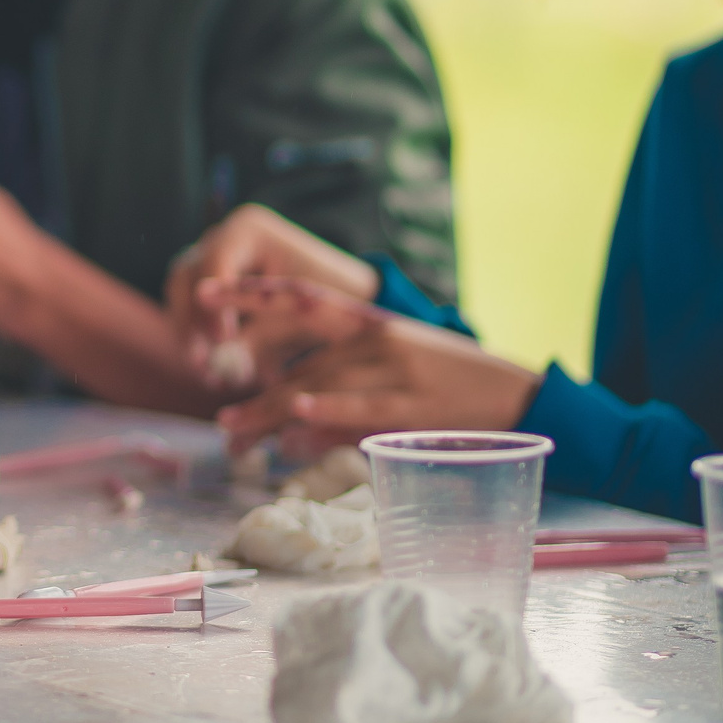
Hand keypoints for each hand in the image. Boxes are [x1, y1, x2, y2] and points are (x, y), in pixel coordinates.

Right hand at [164, 204, 379, 364]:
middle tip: (202, 361)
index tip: (223, 341)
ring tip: (205, 372)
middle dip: (191, 322)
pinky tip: (211, 370)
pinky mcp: (212, 280)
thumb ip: (257, 331)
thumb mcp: (298, 312)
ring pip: (180, 293)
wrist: (348, 295)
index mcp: (248, 230)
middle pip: (186, 277)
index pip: (214, 265)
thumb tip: (220, 362)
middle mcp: (224, 236)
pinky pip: (191, 307)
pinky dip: (198, 337)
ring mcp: (213, 255)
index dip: (211, 305)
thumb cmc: (333, 298)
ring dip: (189, 333)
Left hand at [200, 276, 539, 452]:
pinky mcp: (412, 405)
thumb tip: (289, 428)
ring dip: (270, 412)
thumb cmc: (450, 386)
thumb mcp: (393, 370)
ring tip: (233, 431)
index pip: (301, 299)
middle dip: (253, 393)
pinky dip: (327, 410)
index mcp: (370, 321)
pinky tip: (296, 415)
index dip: (251, 294)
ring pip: (318, 388)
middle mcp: (376, 339)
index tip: (204, 291)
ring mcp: (393, 371)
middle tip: (219, 420)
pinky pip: (360, 407)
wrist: (518, 395)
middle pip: (299, 365)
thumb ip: (340, 392)